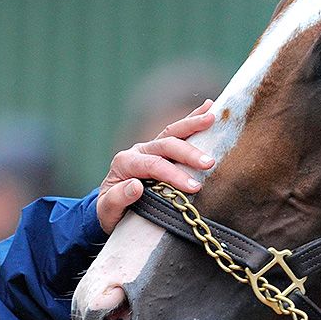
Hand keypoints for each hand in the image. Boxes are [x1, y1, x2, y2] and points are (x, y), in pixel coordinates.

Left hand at [97, 99, 216, 232]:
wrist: (108, 208)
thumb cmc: (109, 211)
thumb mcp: (108, 209)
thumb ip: (118, 198)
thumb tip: (136, 186)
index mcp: (124, 163)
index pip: (152, 165)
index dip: (173, 174)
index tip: (194, 187)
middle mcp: (137, 151)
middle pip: (165, 145)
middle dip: (188, 153)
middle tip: (209, 163)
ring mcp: (149, 148)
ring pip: (172, 132)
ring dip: (192, 124)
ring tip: (212, 117)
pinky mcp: (160, 150)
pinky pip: (176, 132)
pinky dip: (192, 120)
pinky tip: (208, 108)